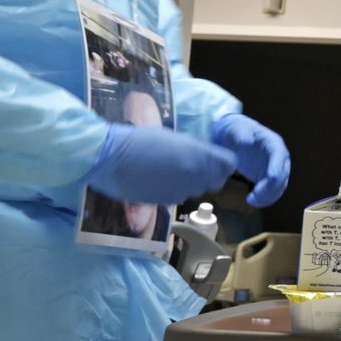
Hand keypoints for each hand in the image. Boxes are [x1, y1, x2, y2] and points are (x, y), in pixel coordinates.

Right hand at [86, 124, 235, 203]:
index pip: (229, 164)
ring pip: (197, 190)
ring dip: (190, 182)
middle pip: (216, 180)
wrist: (110, 157)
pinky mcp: (166, 201)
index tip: (212, 158)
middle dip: (208, 173)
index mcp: (200, 156)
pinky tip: (158, 179)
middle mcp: (196, 176)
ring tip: (170, 170)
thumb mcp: (175, 139)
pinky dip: (174, 190)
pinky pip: (179, 196)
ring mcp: (182, 191)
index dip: (222, 161)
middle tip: (190, 164)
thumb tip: (206, 158)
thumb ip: (195, 151)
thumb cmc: (140, 140)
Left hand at [212, 113, 291, 206]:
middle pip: (282, 175)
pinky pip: (273, 190)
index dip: (276, 169)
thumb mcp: (236, 129)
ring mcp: (275, 168)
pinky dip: (266, 198)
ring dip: (268, 196)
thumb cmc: (235, 131)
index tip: (269, 181)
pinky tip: (254, 201)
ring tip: (251, 201)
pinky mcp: (268, 177)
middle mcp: (279, 156)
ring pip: (280, 185)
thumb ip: (241, 134)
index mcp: (274, 143)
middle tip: (253, 197)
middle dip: (270, 188)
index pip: (279, 157)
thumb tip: (246, 140)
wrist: (233, 137)